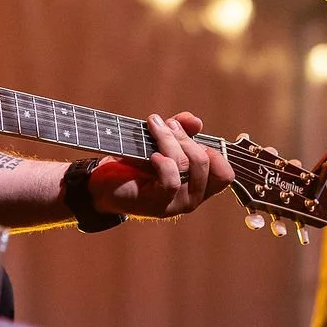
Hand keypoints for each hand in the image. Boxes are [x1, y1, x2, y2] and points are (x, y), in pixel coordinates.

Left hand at [89, 112, 234, 218]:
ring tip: (153, 128)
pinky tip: (150, 155)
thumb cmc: (133, 165)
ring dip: (168, 140)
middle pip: (204, 161)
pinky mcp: (159, 204)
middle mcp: (193, 199)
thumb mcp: (161, 144)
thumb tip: (195, 121)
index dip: (213, 151)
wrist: (101, 185)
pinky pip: (171, 179)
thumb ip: (181, 131)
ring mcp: (177, 204)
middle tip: (164, 125)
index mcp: (199, 187)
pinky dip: (162, 161)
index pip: (225, 174)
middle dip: (183, 136)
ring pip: (186, 165)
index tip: (189, 135)